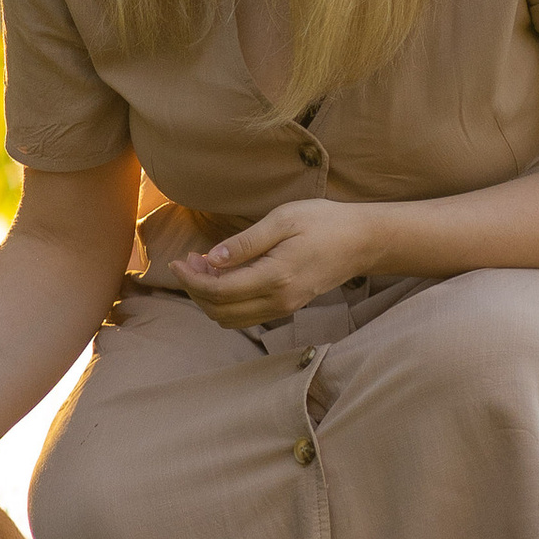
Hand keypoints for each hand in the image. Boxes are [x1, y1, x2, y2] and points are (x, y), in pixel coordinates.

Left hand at [175, 197, 375, 324]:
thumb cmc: (324, 222)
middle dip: (196, 290)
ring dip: (209, 298)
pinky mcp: (287, 306)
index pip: (220, 291)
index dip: (191, 280)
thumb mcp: (282, 220)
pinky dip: (226, 301)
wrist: (362, 241)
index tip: (177, 261)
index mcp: (276, 277)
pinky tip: (224, 275)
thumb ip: (245, 243)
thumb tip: (211, 259)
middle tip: (188, 260)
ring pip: (231, 319)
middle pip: (220, 311)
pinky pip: (246, 315)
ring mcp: (284, 307)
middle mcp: (279, 300)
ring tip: (203, 266)